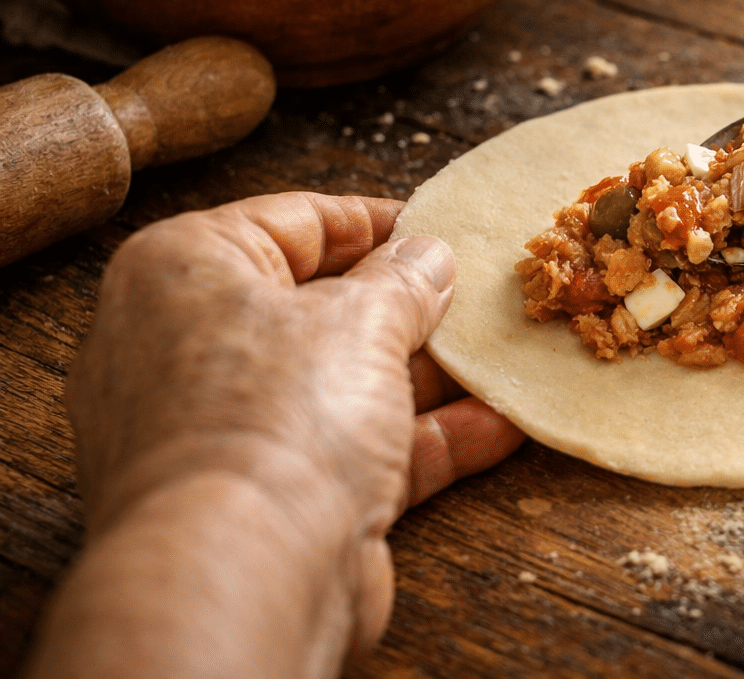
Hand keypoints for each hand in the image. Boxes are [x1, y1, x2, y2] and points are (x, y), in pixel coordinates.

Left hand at [32, 193, 522, 678]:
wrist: (247, 575)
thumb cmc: (279, 414)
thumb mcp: (361, 318)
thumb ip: (403, 279)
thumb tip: (427, 256)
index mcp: (184, 272)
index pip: (291, 221)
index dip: (376, 221)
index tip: (444, 223)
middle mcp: (191, 348)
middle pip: (321, 307)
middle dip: (410, 306)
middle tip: (483, 292)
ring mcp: (232, 430)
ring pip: (346, 384)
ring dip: (431, 375)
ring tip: (506, 353)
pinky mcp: (274, 498)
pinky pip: (358, 451)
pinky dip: (427, 438)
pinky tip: (502, 422)